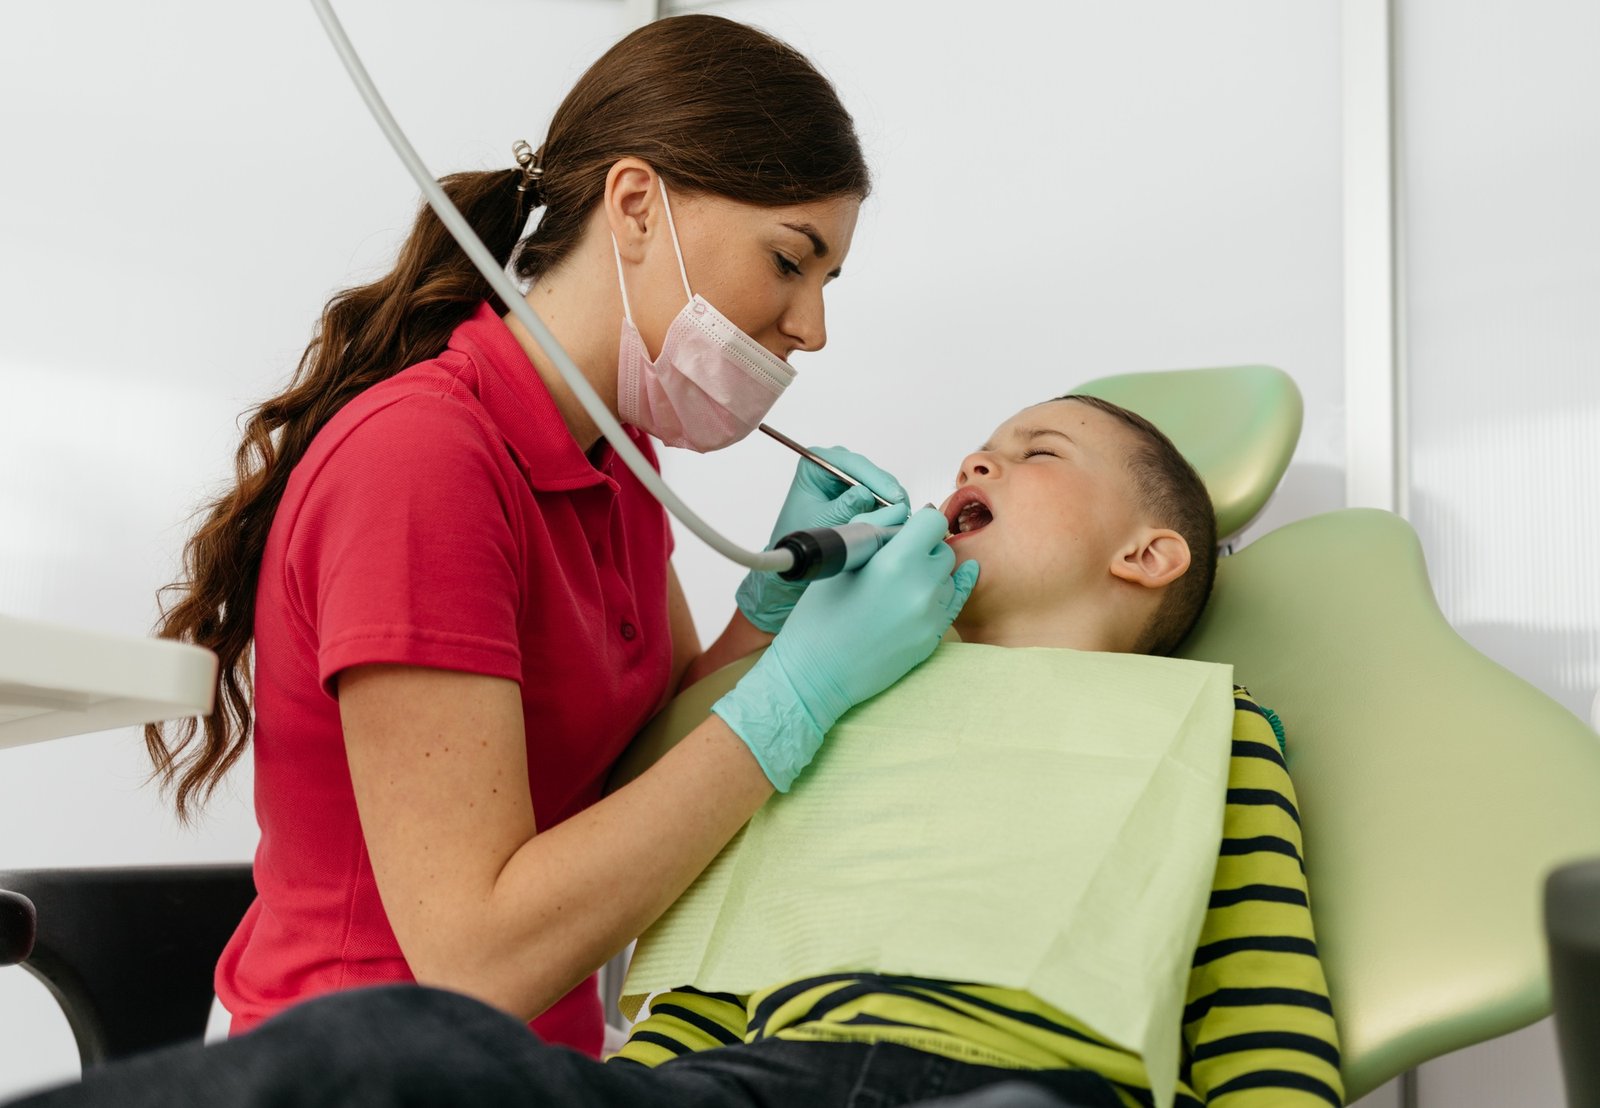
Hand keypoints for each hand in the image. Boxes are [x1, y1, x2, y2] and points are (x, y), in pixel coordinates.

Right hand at [714, 506, 978, 790]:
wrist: (817, 675)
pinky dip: (952, 588)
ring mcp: (930, 616)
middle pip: (942, 549)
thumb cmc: (818, 619)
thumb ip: (873, 531)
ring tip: (899, 585)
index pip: (932, 522)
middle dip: (924, 548)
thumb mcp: (839, 565)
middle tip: (896, 559)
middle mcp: (920, 588)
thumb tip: (900, 514)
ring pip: (948, 576)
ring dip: (931, 572)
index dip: (919, 522)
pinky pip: (954, 602)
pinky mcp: (932, 638)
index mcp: (894, 563)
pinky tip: (964, 574)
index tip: (907, 530)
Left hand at [735, 446, 906, 632]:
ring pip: (877, 480)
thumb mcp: (823, 520)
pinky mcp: (857, 488)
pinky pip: (878, 491)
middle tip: (903, 508)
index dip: (876, 479)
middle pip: (868, 470)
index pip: (852, 464)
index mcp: (815, 463)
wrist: (798, 551)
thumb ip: (844, 506)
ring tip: (901, 515)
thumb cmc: (800, 534)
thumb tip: (867, 495)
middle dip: (887, 489)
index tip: (893, 496)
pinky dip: (887, 504)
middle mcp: (832, 463)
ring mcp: (846, 475)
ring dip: (890, 497)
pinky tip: (896, 517)